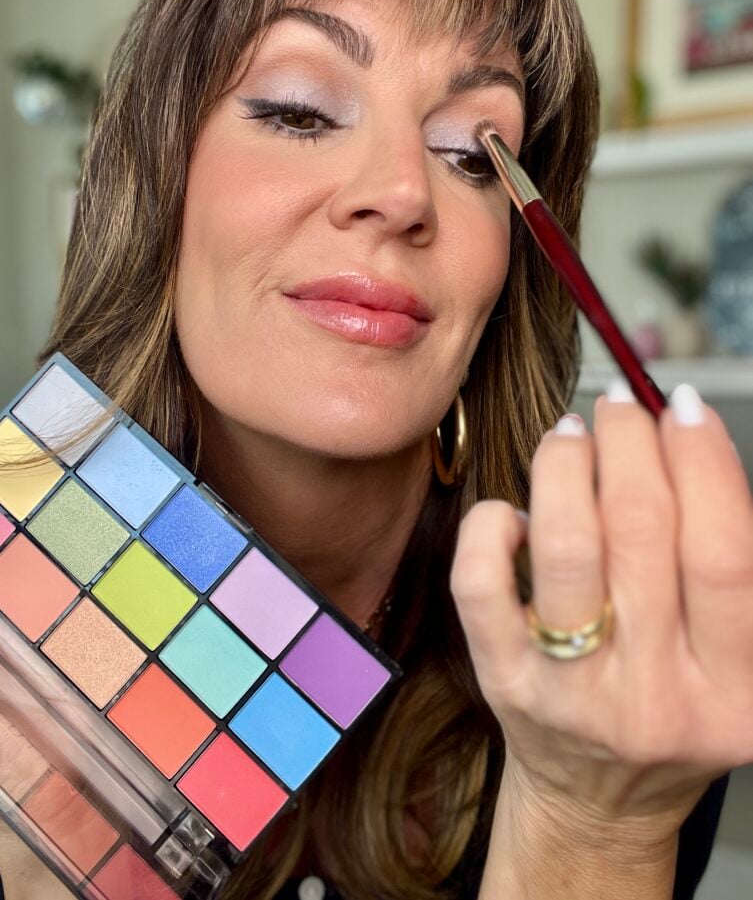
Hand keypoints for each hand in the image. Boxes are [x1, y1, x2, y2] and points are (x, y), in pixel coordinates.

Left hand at [450, 380, 752, 836]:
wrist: (599, 801)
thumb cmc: (672, 707)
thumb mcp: (732, 661)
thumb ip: (725, 568)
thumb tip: (686, 439)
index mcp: (733, 690)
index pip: (723, 553)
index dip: (703, 462)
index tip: (683, 407)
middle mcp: (653, 696)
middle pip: (640, 532)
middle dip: (628, 442)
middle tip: (620, 409)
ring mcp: (569, 690)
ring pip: (563, 545)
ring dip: (565, 465)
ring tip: (572, 435)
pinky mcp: (502, 680)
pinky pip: (481, 584)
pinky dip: (491, 526)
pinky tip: (514, 511)